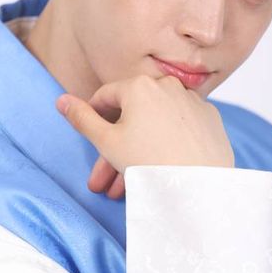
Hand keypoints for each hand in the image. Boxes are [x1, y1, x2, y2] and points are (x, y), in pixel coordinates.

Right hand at [56, 74, 233, 197]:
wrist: (200, 185)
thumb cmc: (152, 163)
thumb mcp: (107, 142)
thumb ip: (82, 118)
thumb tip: (61, 100)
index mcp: (139, 85)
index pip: (106, 96)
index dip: (93, 117)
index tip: (90, 137)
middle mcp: (168, 85)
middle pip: (133, 114)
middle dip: (115, 148)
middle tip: (103, 179)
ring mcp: (192, 101)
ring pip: (156, 124)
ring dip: (139, 150)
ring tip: (127, 187)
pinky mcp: (210, 118)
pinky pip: (180, 128)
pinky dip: (168, 144)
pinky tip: (161, 168)